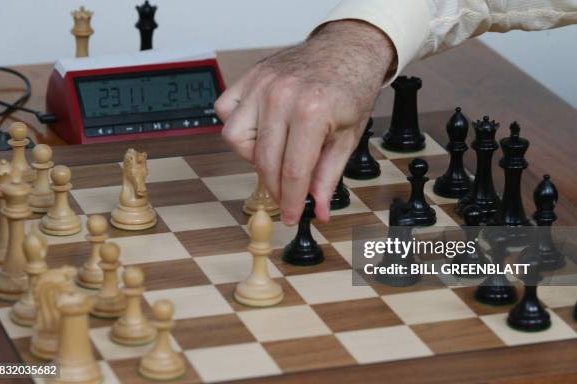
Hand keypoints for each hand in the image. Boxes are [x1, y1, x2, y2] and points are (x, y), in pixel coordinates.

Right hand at [215, 20, 394, 224]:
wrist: (347, 48)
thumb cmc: (351, 87)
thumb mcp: (348, 136)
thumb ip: (329, 175)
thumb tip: (320, 209)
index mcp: (312, 111)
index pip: (293, 171)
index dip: (292, 201)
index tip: (292, 217)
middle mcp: (282, 96)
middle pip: (264, 161)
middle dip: (275, 188)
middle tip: (286, 196)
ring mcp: (261, 84)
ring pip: (235, 138)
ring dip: (252, 155)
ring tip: (276, 153)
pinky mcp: (250, 77)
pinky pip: (225, 111)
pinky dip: (238, 126)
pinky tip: (260, 130)